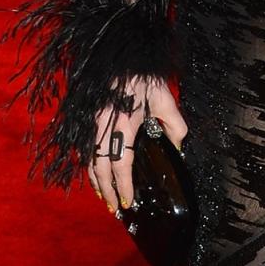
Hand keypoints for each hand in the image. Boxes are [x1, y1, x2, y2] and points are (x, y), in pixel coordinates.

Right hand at [88, 78, 187, 212]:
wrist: (125, 57)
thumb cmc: (146, 77)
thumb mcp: (166, 100)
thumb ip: (175, 126)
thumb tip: (178, 149)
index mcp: (124, 123)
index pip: (121, 164)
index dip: (123, 185)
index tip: (128, 201)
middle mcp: (104, 126)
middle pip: (100, 167)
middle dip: (106, 191)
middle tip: (114, 208)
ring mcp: (94, 122)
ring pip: (89, 159)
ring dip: (95, 180)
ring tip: (105, 196)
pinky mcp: (89, 117)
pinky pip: (86, 148)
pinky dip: (89, 164)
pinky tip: (96, 172)